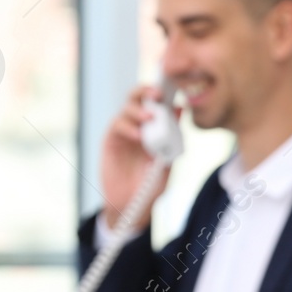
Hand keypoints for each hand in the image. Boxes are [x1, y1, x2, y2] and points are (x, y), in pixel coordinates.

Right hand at [101, 84, 176, 230]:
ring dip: (138, 109)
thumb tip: (180, 110)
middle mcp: (138, 125)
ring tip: (148, 117)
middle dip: (147, 91)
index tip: (172, 86)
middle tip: (157, 93)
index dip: (163, 91)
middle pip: (138, 97)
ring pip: (127, 108)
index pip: (157, 102)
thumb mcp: (168, 160)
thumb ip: (173, 136)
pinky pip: (117, 126)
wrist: (133, 205)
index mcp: (155, 127)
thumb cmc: (152, 183)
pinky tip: (138, 136)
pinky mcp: (111, 141)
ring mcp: (124, 132)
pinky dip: (128, 127)